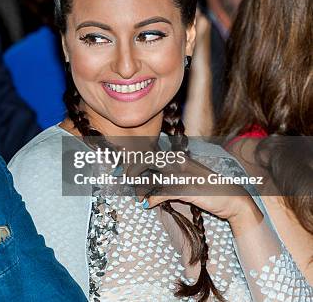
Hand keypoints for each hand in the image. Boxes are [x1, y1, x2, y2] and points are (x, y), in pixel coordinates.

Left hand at [127, 156, 262, 224]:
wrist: (233, 199)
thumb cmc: (208, 190)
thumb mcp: (187, 179)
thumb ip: (168, 179)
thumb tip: (147, 185)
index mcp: (179, 157)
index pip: (150, 153)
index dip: (134, 161)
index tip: (125, 171)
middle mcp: (179, 162)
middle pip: (146, 160)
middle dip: (132, 170)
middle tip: (126, 180)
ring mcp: (182, 174)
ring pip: (151, 176)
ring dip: (140, 189)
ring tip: (138, 197)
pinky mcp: (186, 188)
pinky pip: (161, 192)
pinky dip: (151, 199)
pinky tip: (147, 204)